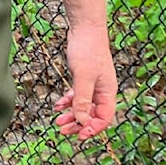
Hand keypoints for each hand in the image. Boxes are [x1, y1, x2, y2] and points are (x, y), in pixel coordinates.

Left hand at [53, 24, 117, 140]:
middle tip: (62, 131)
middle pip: (92, 114)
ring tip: (58, 121)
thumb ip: (82, 99)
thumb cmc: (87, 50)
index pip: (104, 118)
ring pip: (83, 106)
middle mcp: (102, 90)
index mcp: (108, 92)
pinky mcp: (84, 77)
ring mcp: (93, 84)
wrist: (85, 29)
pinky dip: (68, 101)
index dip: (92, 129)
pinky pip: (77, 95)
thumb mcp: (83, 77)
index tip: (78, 135)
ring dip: (71, 114)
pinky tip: (58, 105)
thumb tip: (82, 121)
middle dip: (78, 124)